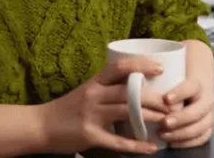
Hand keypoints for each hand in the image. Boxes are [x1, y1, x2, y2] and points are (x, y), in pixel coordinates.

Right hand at [37, 57, 169, 154]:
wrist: (40, 126)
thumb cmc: (67, 109)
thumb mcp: (86, 92)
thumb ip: (107, 89)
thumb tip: (136, 86)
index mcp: (94, 83)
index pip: (119, 67)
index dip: (141, 65)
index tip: (161, 69)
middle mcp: (93, 96)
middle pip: (129, 91)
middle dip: (154, 97)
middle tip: (172, 103)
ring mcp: (92, 116)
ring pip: (127, 112)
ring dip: (150, 117)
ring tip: (168, 121)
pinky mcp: (90, 136)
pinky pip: (117, 141)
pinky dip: (136, 145)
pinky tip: (150, 148)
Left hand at [157, 76, 213, 147]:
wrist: (193, 89)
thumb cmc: (176, 82)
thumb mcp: (171, 76)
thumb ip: (160, 77)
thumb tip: (143, 73)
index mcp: (198, 85)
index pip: (192, 87)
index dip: (180, 93)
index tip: (166, 98)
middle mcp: (206, 100)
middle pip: (197, 111)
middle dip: (181, 118)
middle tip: (164, 122)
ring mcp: (208, 115)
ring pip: (201, 127)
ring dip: (182, 133)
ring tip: (162, 134)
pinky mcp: (207, 127)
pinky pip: (202, 138)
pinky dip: (188, 143)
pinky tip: (172, 143)